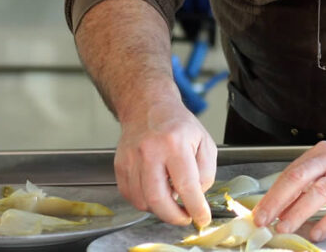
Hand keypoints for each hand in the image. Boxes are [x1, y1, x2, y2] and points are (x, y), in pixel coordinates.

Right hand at [114, 98, 216, 227]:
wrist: (148, 107)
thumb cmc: (179, 125)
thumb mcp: (205, 141)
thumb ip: (206, 171)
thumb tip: (196, 195)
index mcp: (175, 143)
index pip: (186, 185)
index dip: (196, 207)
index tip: (202, 218)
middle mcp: (150, 151)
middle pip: (158, 199)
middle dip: (174, 217)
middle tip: (185, 217)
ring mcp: (131, 159)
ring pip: (143, 201)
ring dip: (160, 209)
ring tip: (172, 199)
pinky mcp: (119, 166)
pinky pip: (131, 196)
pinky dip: (145, 201)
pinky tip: (156, 192)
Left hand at [253, 140, 325, 240]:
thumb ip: (315, 179)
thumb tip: (284, 204)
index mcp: (324, 152)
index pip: (291, 172)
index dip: (272, 194)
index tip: (259, 212)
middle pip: (299, 178)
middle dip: (277, 201)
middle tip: (263, 220)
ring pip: (319, 190)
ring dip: (298, 211)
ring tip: (284, 227)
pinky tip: (318, 232)